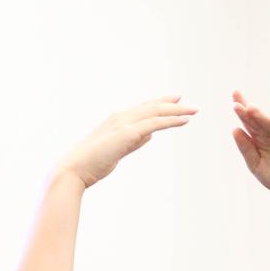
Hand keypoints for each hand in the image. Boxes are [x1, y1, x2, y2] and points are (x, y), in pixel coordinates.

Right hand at [57, 97, 195, 188]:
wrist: (75, 169)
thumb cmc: (92, 163)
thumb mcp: (118, 150)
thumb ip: (134, 141)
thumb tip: (150, 135)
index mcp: (117, 120)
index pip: (143, 109)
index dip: (160, 104)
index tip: (174, 101)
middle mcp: (122, 117)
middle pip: (152, 107)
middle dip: (172, 104)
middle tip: (190, 104)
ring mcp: (125, 123)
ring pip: (156, 112)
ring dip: (177, 110)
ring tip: (194, 110)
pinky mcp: (128, 134)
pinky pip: (155, 123)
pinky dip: (171, 120)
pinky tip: (184, 120)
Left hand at [231, 91, 269, 201]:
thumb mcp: (257, 166)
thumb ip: (246, 149)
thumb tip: (234, 130)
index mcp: (260, 139)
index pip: (249, 122)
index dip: (242, 111)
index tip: (234, 101)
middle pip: (259, 121)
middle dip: (249, 112)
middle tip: (237, 104)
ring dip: (262, 116)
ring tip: (250, 108)